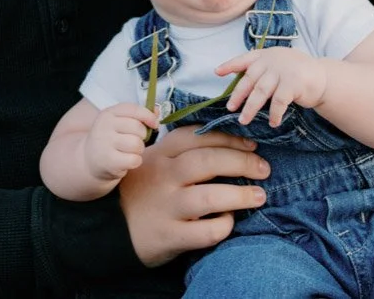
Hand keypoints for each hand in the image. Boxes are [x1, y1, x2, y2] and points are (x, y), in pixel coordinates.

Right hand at [82, 103, 160, 184]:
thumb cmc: (110, 140)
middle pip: (138, 128)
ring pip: (137, 144)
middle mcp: (104, 126)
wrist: (89, 160)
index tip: (154, 124)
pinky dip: (135, 161)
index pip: (133, 109)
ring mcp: (105, 144)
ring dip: (138, 150)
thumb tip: (157, 110)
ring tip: (130, 151)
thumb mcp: (119, 124)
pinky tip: (127, 160)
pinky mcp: (109, 161)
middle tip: (134, 141)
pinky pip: (134, 160)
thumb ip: (138, 116)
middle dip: (142, 137)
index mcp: (108, 114)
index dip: (148, 116)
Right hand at [118, 126, 268, 266]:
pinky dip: (224, 225)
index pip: (196, 137)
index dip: (227, 138)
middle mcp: (162, 178)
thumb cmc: (140, 192)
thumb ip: (178, 152)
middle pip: (208, 161)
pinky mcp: (170, 236)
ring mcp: (165, 207)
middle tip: (264, 169)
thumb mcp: (151, 163)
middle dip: (243, 163)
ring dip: (240, 195)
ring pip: (210, 196)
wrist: (109, 230)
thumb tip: (228, 144)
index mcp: (158, 154)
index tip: (251, 144)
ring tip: (259, 195)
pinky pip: (206, 231)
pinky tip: (229, 221)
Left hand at [218, 47, 327, 126]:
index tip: (217, 72)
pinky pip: (279, 102)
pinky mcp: (293, 84)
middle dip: (238, 96)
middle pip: (249, 80)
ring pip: (261, 92)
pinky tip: (273, 122)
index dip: (230, 65)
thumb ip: (260, 68)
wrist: (322, 76)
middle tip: (230, 108)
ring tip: (244, 120)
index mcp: (264, 56)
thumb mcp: (277, 64)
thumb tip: (237, 81)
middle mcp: (271, 61)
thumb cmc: (295, 72)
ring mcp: (282, 72)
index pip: (243, 59)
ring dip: (251, 108)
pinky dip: (274, 114)